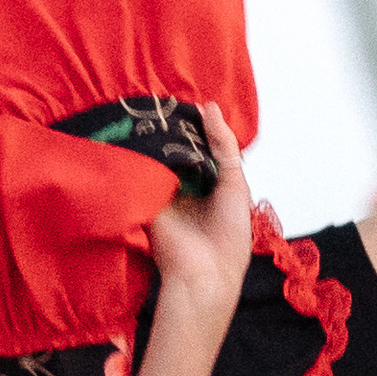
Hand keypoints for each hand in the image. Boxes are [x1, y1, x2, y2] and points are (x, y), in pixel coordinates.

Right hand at [147, 101, 252, 333]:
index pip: (198, 148)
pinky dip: (141, 152)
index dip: (196, 128)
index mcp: (208, 185)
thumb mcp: (235, 185)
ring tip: (154, 108)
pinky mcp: (144, 197)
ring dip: (157, 137)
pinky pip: (141, 169)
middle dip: (174, 129)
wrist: (205, 274)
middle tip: (168, 101)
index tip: (191, 103)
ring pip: (158, 157)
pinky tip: (142, 129)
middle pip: (176, 150)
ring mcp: (163, 191)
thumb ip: (224, 146)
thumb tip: (208, 107)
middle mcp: (185, 186)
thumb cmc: (227, 238)